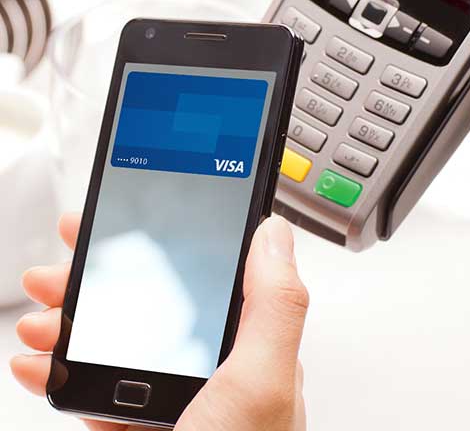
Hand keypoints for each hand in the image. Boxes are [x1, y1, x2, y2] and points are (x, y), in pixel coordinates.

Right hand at [11, 213, 308, 430]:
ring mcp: (173, 405)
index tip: (125, 219)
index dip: (167, 241)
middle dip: (101, 278)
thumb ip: (274, 307)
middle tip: (61, 264)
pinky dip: (61, 373)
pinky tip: (41, 365)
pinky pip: (95, 391)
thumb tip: (274, 232)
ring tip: (41, 317)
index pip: (207, 274)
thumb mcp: (258, 387)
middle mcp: (212, 373)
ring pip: (118, 343)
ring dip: (71, 321)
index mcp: (246, 351)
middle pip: (153, 303)